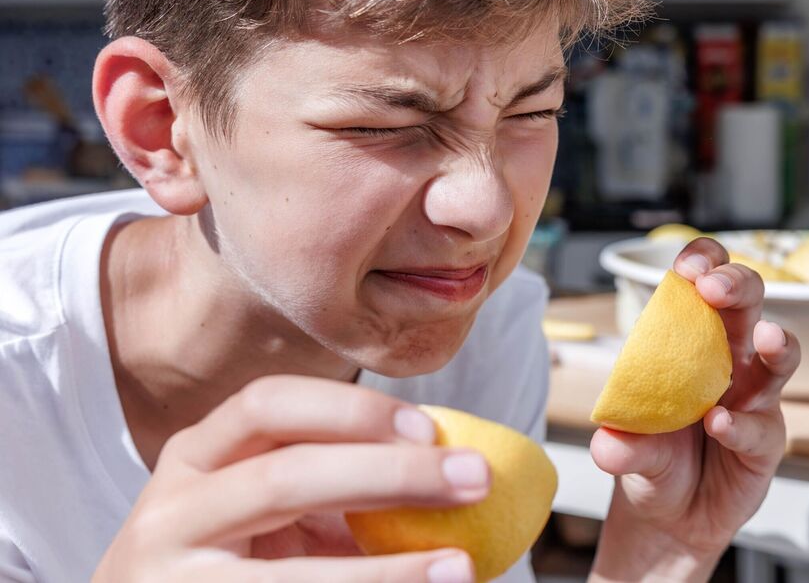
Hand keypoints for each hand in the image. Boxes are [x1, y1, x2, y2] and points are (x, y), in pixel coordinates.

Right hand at [93, 375, 484, 582]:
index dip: (349, 410)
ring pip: (291, 572)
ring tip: (461, 566)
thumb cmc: (236, 560)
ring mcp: (175, 580)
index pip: (267, 405)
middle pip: (285, 477)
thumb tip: (453, 465)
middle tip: (474, 478)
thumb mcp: (267, 510)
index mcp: (196, 458)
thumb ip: (337, 483)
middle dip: (391, 474)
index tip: (429, 425)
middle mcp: (171, 514)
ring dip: (388, 572)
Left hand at [589, 237, 800, 579]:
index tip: (688, 267)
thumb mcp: (628, 450)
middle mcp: (730, 359)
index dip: (702, 263)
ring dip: (776, 343)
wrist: (669, 517)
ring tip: (765, 339)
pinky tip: (719, 425)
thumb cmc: (653, 459)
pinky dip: (740, 423)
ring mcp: (754, 398)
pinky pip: (760, 426)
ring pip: (780, 356)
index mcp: (691, 339)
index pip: (703, 284)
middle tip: (715, 288)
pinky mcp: (765, 441)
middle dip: (737, 285)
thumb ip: (622, 445)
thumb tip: (608, 444)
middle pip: (748, 304)